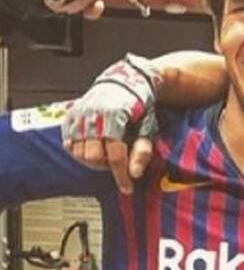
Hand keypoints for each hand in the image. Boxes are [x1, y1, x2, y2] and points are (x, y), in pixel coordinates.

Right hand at [62, 55, 160, 193]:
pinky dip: (81, 150)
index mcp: (115, 118)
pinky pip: (70, 143)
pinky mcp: (70, 116)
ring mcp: (79, 116)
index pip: (116, 156)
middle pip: (93, 157)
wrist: (124, 81)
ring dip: (94, 159)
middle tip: (117, 161)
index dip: (122, 175)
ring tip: (107, 151)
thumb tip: (135, 173)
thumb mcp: (148, 126)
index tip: (128, 188)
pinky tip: (94, 146)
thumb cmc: (140, 105)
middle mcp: (93, 116)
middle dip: (107, 165)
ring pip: (79, 152)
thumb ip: (142, 150)